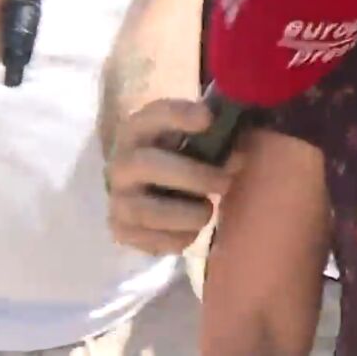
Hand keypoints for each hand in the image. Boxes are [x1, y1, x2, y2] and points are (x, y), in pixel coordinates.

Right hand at [105, 98, 241, 254]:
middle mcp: (120, 163)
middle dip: (192, 175)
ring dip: (187, 213)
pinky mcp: (122, 231)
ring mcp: (118, 199)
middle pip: (147, 164)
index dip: (178, 115)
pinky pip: (153, 241)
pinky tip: (191, 230)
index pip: (152, 116)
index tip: (207, 118)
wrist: (147, 192)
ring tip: (207, 210)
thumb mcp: (190, 139)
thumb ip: (213, 137)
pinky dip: (180, 238)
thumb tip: (238, 154)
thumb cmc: (178, 157)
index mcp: (138, 130)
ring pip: (147, 211)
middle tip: (225, 182)